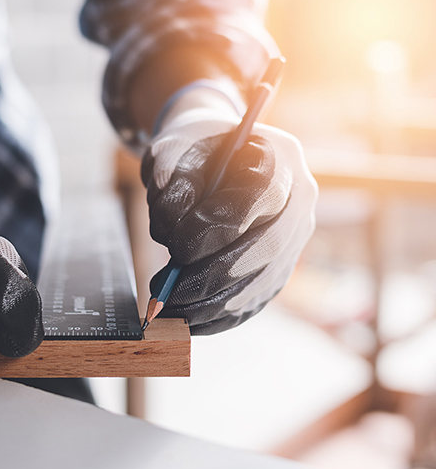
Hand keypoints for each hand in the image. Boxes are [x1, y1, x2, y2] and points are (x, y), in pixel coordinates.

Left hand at [141, 88, 316, 333]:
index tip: (176, 247)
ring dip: (213, 303)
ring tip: (169, 309)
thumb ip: (171, 179)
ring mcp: (296, 238)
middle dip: (213, 276)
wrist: (215, 161)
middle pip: (267, 247)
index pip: (261, 196)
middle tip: (168, 291)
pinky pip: (256, 300)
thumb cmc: (194, 153)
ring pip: (263, 281)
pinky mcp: (281, 267)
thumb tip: (170, 229)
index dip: (218, 227)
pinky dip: (221, 317)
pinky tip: (188, 320)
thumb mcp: (175, 148)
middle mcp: (300, 200)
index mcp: (280, 156)